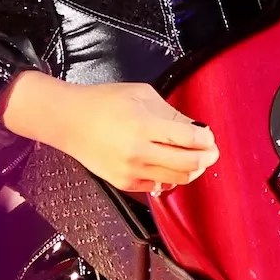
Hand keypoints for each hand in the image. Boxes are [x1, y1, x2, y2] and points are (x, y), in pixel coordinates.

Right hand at [2, 72, 218, 192]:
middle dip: (206, 158)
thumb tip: (195, 130)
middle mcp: (139, 152)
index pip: (189, 139)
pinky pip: (158, 185)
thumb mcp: (141, 94)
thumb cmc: (102, 102)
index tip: (209, 137)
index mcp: (144, 125)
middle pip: (189, 164)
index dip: (206, 140)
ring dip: (192, 170)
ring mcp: (132, 171)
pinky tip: (168, 164)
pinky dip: (169, 177)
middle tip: (210, 152)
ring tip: (194, 159)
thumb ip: (170, 113)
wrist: (68, 121)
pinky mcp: (125, 183)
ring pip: (177, 179)